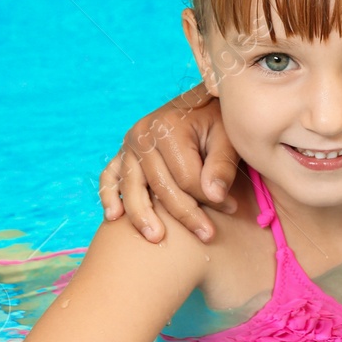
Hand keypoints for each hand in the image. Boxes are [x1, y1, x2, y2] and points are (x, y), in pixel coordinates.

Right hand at [98, 84, 238, 243]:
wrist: (201, 103)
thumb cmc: (217, 121)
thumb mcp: (227, 137)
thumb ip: (222, 166)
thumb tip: (213, 197)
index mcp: (168, 127)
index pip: (186, 177)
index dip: (210, 198)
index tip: (231, 207)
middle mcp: (142, 135)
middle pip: (160, 186)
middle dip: (186, 214)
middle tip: (207, 236)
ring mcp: (128, 145)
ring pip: (133, 187)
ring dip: (142, 216)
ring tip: (156, 238)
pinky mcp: (123, 153)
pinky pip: (109, 177)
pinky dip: (110, 196)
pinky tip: (114, 217)